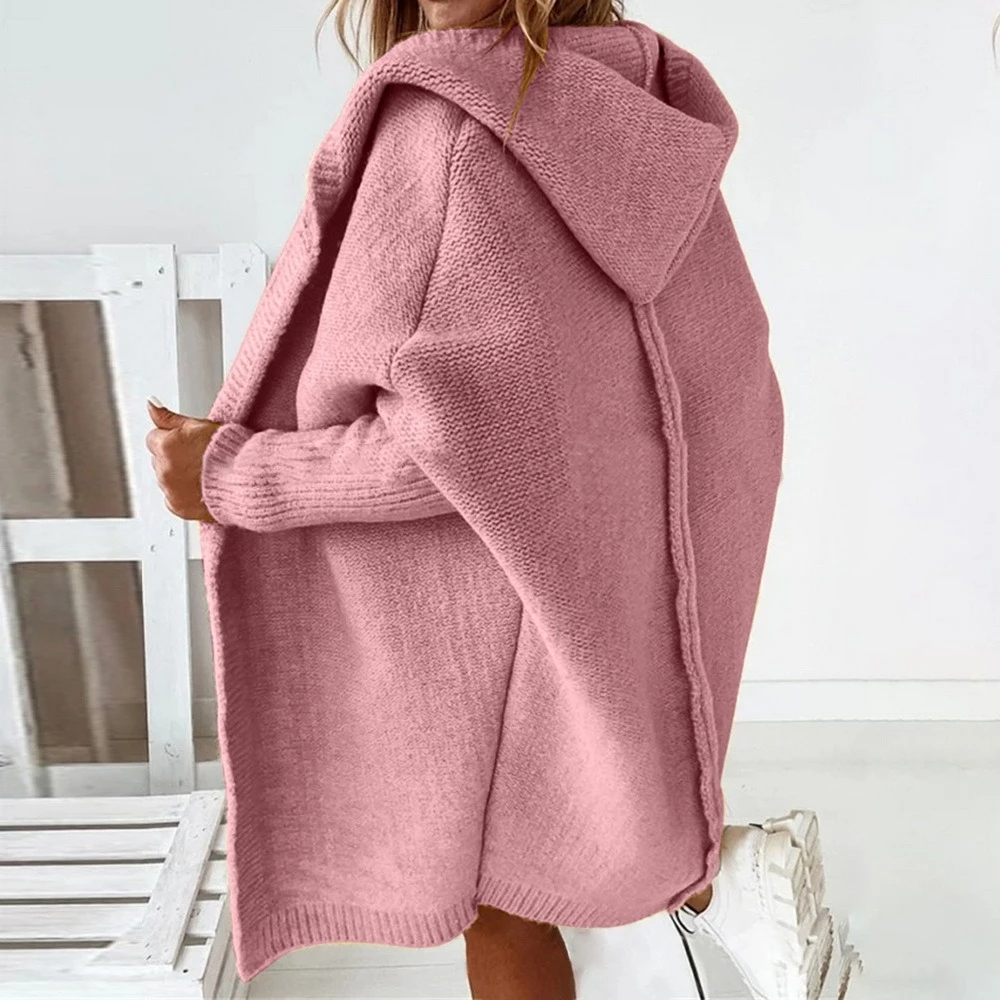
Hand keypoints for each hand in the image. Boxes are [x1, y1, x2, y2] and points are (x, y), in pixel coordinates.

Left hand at [145, 398, 221, 521]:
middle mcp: (164, 469)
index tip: (188, 443)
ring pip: (164, 479)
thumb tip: (151, 404)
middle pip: (158, 459)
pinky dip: (182, 494)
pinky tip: (200, 487)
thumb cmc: (229, 451)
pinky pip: (172, 498)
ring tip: (202, 474)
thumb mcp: (199, 425)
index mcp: (166, 446)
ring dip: (177, 476)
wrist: (248, 478)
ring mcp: (170, 490)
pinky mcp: (178, 507)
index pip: (153, 438)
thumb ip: (169, 417)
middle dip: (173, 458)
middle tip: (198, 458)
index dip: (172, 439)